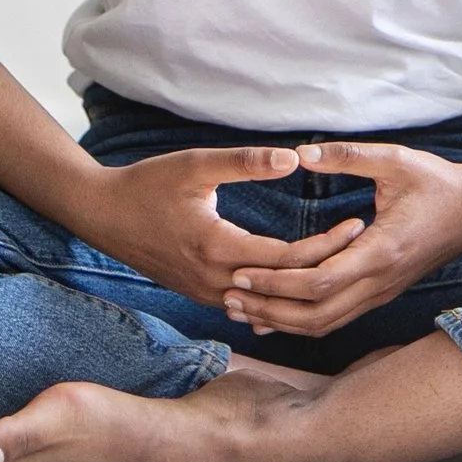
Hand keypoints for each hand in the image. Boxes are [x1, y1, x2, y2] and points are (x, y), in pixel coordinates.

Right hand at [72, 146, 364, 308]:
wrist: (101, 214)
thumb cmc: (147, 184)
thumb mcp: (197, 165)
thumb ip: (246, 162)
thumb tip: (294, 159)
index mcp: (217, 247)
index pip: (287, 258)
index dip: (326, 244)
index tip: (356, 225)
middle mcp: (214, 280)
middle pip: (283, 284)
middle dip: (324, 265)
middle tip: (360, 245)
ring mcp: (205, 292)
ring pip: (266, 301)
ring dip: (301, 285)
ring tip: (339, 264)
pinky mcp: (198, 293)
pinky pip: (248, 302)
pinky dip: (276, 294)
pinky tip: (299, 282)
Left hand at [222, 142, 461, 337]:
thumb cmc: (438, 180)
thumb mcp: (395, 159)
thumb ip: (346, 155)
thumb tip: (300, 153)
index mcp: (380, 252)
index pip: (318, 283)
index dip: (276, 283)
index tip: (240, 271)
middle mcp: (380, 282)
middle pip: (314, 316)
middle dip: (269, 309)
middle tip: (228, 297)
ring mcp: (382, 292)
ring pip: (325, 324)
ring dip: (281, 321)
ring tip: (242, 308)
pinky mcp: (382, 292)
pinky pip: (336, 318)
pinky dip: (301, 320)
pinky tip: (274, 313)